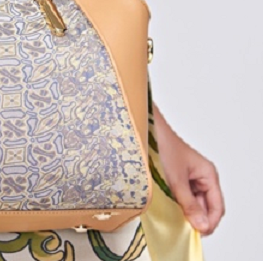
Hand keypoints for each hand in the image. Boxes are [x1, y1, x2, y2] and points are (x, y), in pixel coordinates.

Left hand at [153, 103, 224, 235]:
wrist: (146, 130)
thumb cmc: (163, 147)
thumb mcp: (176, 180)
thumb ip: (188, 203)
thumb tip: (201, 224)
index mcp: (208, 174)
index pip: (217, 206)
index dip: (209, 222)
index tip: (197, 233)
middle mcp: (202, 176)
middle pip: (206, 206)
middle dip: (197, 218)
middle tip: (184, 228)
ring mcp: (189, 177)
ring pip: (193, 202)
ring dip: (186, 211)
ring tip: (175, 217)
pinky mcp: (177, 177)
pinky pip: (182, 196)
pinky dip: (177, 203)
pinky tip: (168, 207)